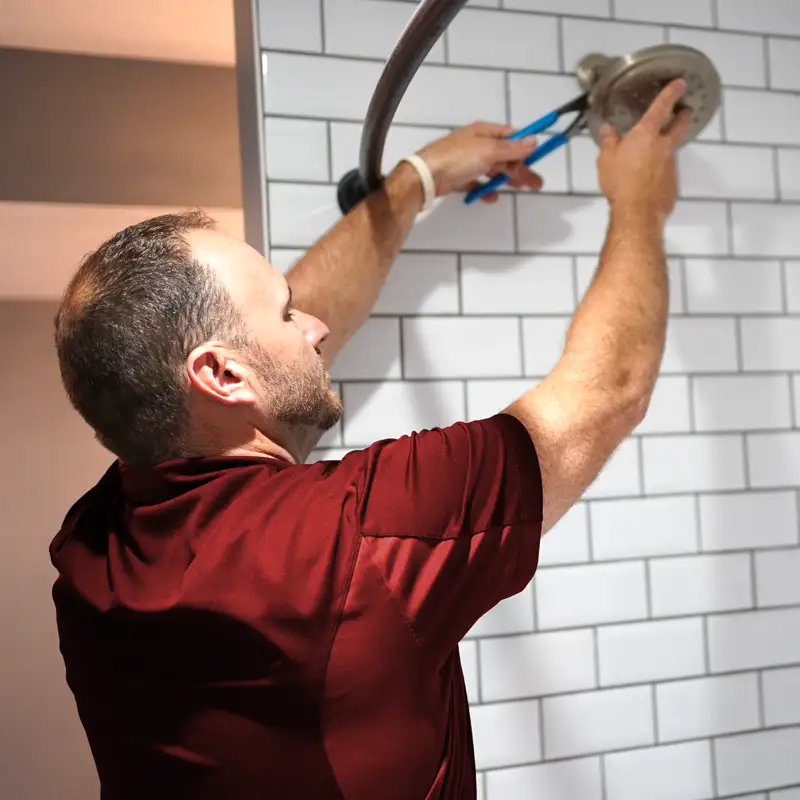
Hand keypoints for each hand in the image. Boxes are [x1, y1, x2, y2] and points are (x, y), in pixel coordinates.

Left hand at [416, 121, 543, 203]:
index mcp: (483, 132)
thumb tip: (534, 141)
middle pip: (504, 155)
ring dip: (506, 179)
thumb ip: (512, 148)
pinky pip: (476, 182)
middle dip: (520, 168)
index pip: (510, 136)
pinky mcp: (457, 177)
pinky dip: (485, 189)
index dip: (525, 147)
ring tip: (519, 189)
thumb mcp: (489, 150)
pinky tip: (492, 197)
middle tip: (536, 184)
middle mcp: (475, 144)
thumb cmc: (457, 159)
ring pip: (491, 169)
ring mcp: (465, 161)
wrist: (425, 177)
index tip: (538, 158)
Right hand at [596, 78, 692, 222]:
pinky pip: (665, 174)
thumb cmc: (620, 181)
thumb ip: (608, 141)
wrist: (637, 212)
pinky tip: (648, 182)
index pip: (661, 107)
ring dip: (666, 149)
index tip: (680, 83)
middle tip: (686, 112)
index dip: (671, 93)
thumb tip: (607, 128)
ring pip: (671, 151)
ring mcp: (671, 165)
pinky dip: (659, 173)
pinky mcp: (672, 184)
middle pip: (679, 126)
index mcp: (646, 135)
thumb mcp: (606, 159)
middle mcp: (663, 146)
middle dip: (683, 117)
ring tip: (652, 157)